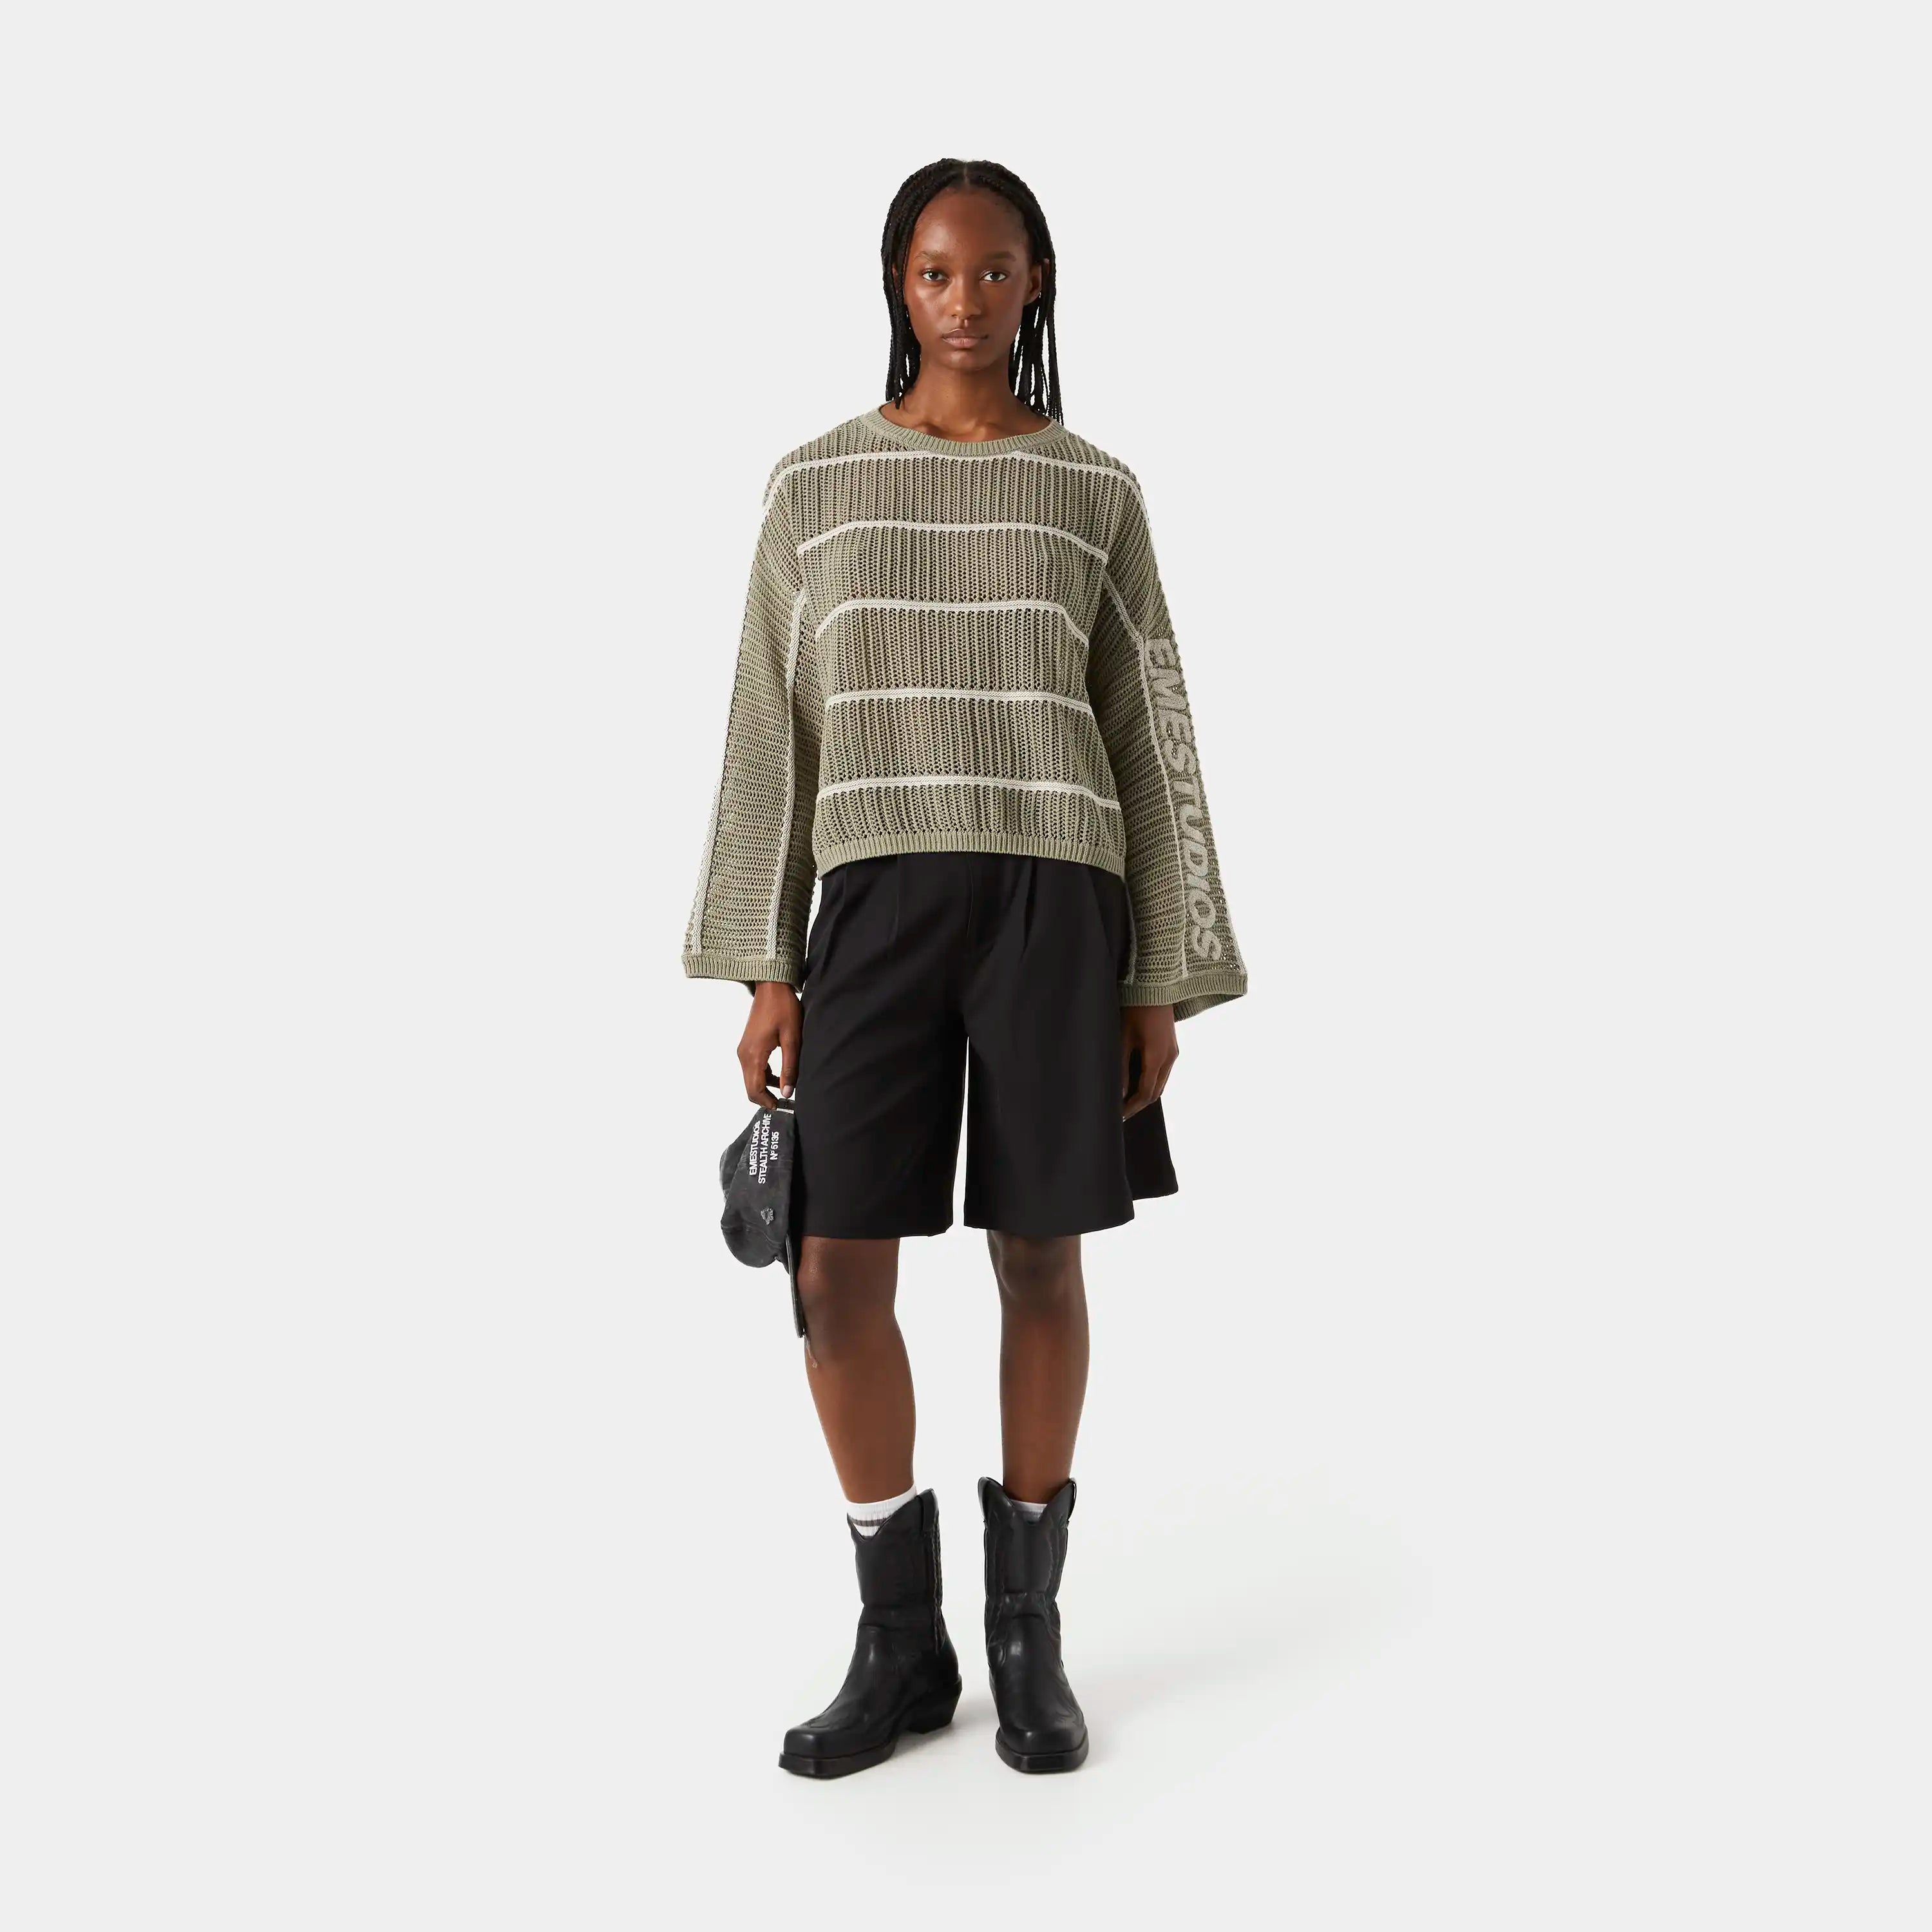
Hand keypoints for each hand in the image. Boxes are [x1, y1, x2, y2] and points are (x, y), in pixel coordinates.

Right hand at [738, 981, 800, 1108]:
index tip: (781, 1107)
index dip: (767, 1102)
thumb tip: (788, 1092)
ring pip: (751, 1078)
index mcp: (754, 1055)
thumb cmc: (783, 1009)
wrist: (771, 987)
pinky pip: (752, 1068)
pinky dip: (763, 1076)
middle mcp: (744, 1054)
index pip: (755, 1089)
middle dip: (765, 1098)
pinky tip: (780, 1075)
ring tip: (785, 1090)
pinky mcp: (747, 1045)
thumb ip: (790, 1067)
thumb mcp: (792, 1039)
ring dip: (765, 1087)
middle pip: (750, 1087)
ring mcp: (743, 1049)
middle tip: (784, 1103)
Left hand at [1120, 1004, 1177, 1118]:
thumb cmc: (1135, 1008)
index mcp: (1157, 1058)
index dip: (1132, 1107)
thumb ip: (1121, 1067)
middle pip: (1156, 1092)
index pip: (1146, 1093)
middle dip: (1139, 1103)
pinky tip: (1137, 1080)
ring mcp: (1173, 1051)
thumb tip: (1120, 1093)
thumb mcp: (1122, 1038)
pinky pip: (1163, 1071)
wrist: (1155, 985)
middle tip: (1121, 1110)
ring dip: (1146, 1092)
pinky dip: (1151, 1080)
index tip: (1118, 1114)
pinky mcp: (1172, 1045)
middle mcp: (1170, 1057)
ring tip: (1127, 1098)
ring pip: (1161, 1082)